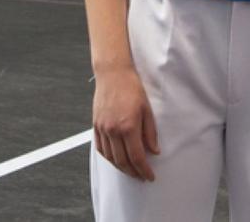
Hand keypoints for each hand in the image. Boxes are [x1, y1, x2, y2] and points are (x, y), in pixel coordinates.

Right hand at [93, 64, 159, 180]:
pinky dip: (108, 157)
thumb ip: (150, 133)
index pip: (137, 157)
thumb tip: (154, 151)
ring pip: (110, 157)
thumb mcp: (147, 110)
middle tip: (141, 176)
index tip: (149, 176)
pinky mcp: (96, 125)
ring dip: (121, 167)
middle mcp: (113, 130)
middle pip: (122, 161)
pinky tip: (115, 158)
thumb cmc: (131, 88)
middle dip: (133, 173)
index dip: (144, 170)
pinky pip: (100, 148)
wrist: (113, 73)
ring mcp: (102, 128)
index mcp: (128, 126)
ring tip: (130, 170)